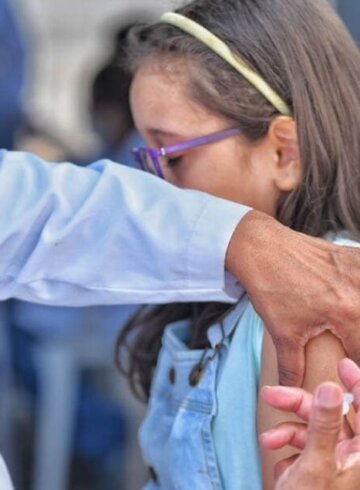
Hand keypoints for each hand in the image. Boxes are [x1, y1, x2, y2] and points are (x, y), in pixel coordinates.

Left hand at [226, 210, 359, 385]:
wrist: (260, 249)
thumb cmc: (272, 288)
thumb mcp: (283, 332)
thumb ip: (292, 364)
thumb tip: (293, 386)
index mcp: (348, 313)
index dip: (358, 369)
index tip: (352, 374)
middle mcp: (359, 290)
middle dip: (358, 340)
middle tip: (349, 344)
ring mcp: (358, 269)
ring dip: (358, 315)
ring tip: (349, 323)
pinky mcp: (353, 255)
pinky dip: (359, 290)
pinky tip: (351, 294)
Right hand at [260, 358, 359, 489]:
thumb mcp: (316, 465)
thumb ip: (325, 424)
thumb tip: (332, 387)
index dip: (356, 384)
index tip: (342, 364)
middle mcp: (351, 458)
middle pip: (331, 417)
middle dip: (300, 406)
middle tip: (273, 395)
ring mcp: (335, 466)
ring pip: (313, 431)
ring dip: (288, 432)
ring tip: (268, 441)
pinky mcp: (318, 473)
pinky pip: (304, 450)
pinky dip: (288, 453)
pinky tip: (279, 467)